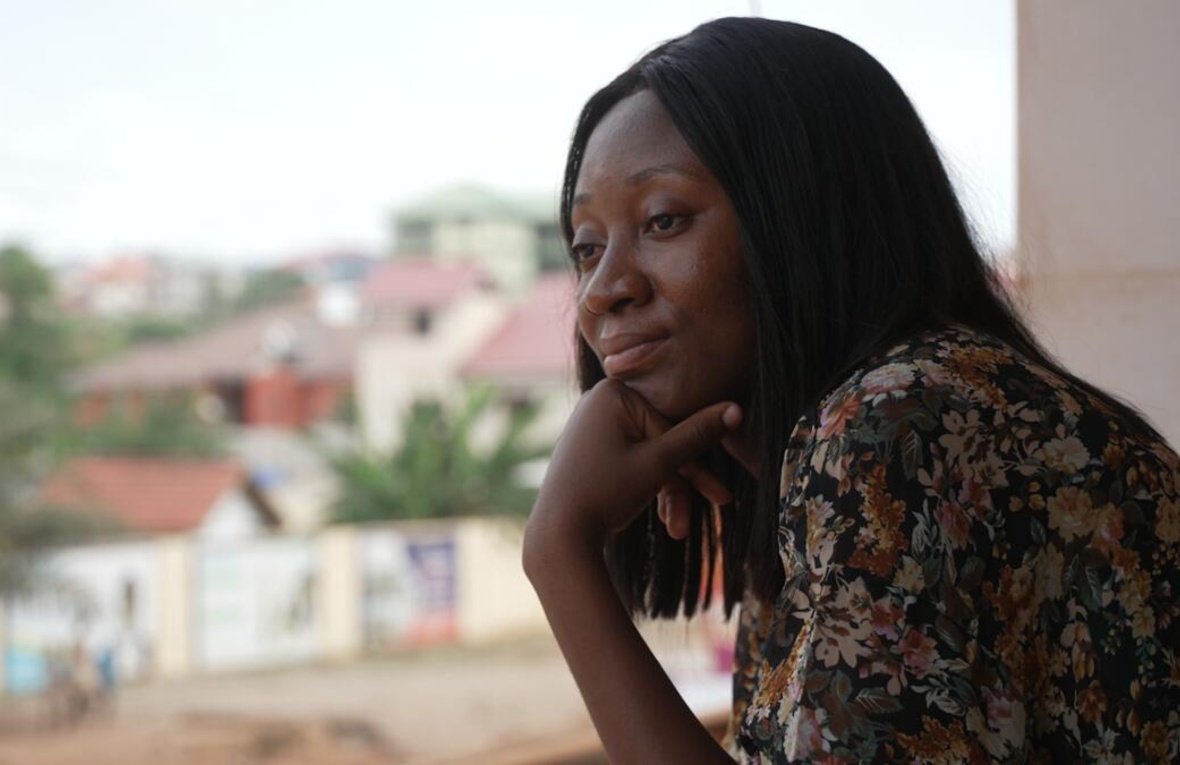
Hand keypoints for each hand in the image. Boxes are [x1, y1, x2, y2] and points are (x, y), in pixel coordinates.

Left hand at [528, 379, 741, 549]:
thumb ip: (698, 435)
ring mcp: (592, 426)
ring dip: (666, 492)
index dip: (697, 466)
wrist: (558, 536)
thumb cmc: (606, 493)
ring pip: (647, 456)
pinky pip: (630, 462)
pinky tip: (663, 518)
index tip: (723, 496)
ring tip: (677, 528)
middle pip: (660, 441)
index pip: (671, 426)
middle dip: (682, 483)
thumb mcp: (658, 464)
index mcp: (611, 392)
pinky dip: (645, 487)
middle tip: (713, 510)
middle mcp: (598, 401)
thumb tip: (737, 409)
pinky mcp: (591, 449)